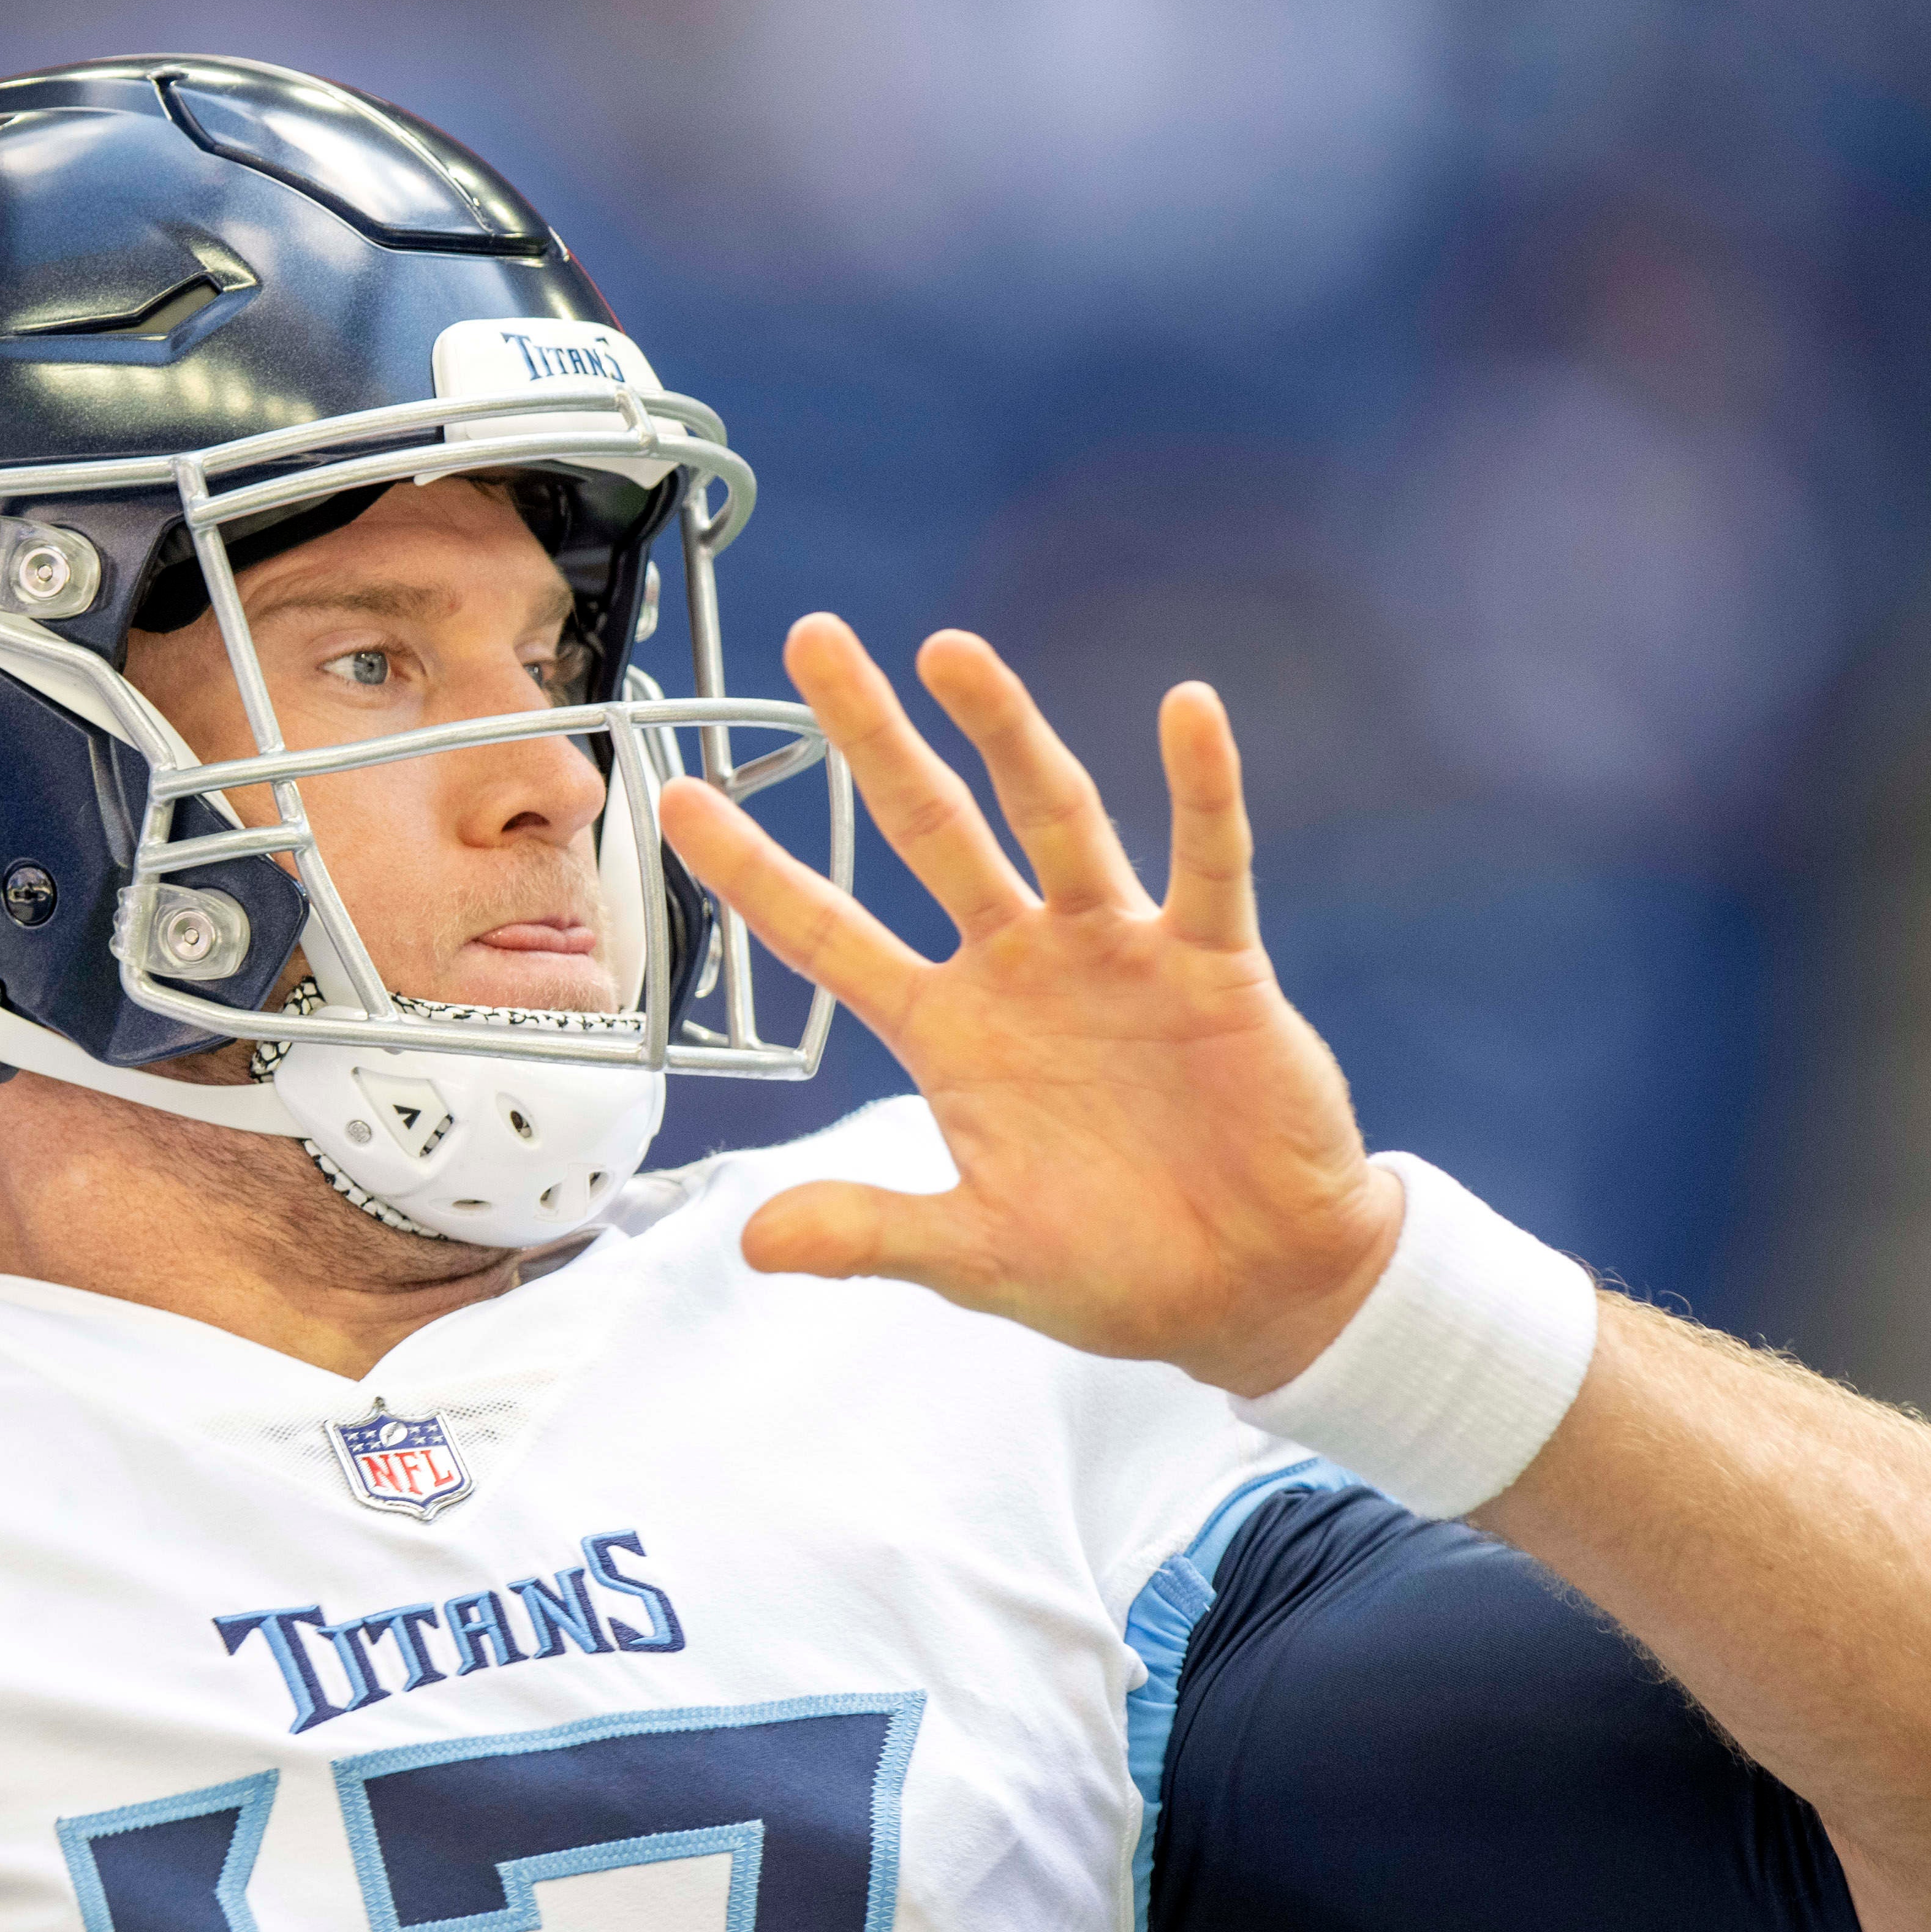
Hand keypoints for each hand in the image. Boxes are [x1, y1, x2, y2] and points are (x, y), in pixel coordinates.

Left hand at [657, 619, 1397, 1394]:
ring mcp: (1115, 956)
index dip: (757, 871)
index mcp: (950, 1033)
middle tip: (812, 640)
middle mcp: (1021, 969)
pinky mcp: (1214, 965)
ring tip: (950, 649)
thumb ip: (872, 1235)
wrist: (1253, 1291)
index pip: (830, 934)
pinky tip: (1188, 709)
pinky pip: (1207, 861)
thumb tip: (756, 1241)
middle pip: (929, 829)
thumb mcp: (976, 1257)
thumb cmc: (1116, 1268)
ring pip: (1053, 818)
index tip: (677, 802)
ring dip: (1007, 732)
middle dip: (871, 738)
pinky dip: (1202, 787)